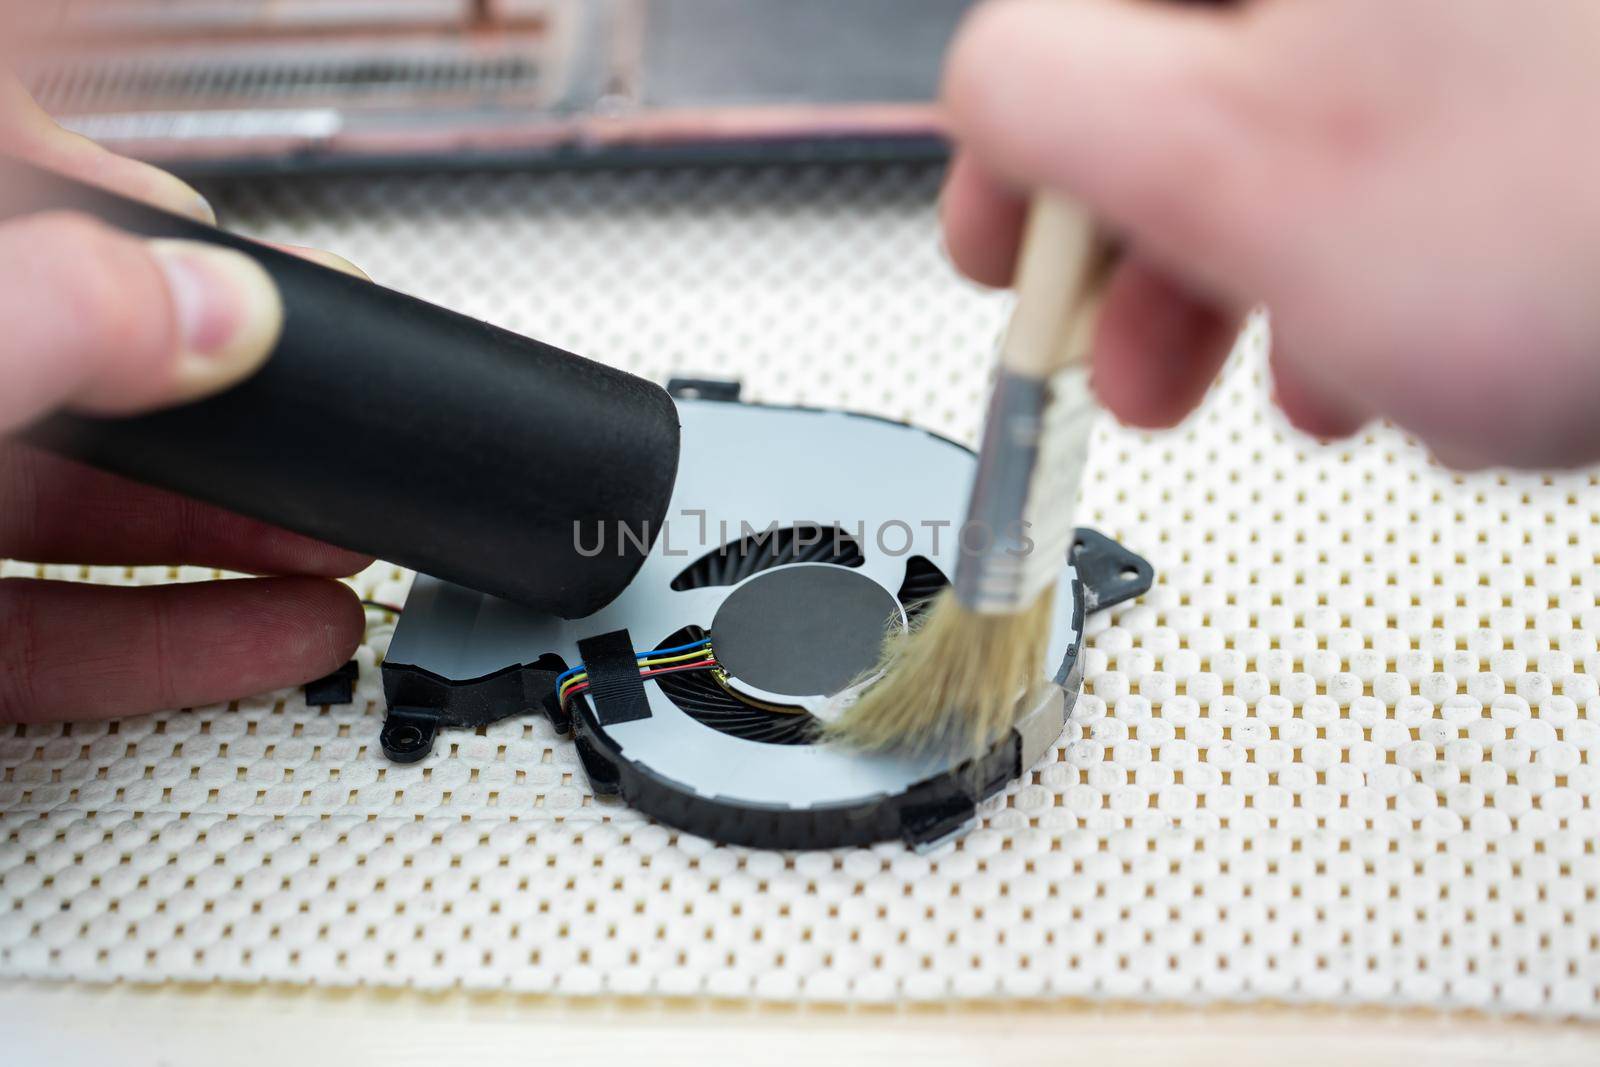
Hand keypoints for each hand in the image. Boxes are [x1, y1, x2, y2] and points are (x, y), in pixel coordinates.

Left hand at [0, 79, 372, 722]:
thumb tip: (222, 311)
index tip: (206, 215)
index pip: (28, 203)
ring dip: (239, 532)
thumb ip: (64, 319)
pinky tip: (280, 635)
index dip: (118, 195)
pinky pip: (60, 632)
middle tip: (339, 410)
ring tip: (352, 542)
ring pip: (86, 514)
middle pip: (89, 371)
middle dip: (236, 395)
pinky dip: (178, 640)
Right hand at [940, 0, 1599, 468]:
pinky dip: (1416, 255)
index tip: (1004, 254)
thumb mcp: (1232, 168)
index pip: (1083, 16)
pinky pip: (1447, 148)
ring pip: (1337, 117)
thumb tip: (994, 99)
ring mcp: (1494, 34)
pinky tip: (1433, 346)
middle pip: (1210, 63)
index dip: (1015, 145)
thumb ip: (1048, 111)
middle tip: (1134, 357)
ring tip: (1306, 385)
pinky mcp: (1554, 82)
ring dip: (1291, 272)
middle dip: (1160, 240)